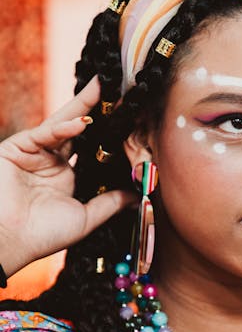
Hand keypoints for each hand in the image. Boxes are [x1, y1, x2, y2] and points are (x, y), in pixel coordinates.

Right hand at [0, 77, 134, 277]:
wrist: (8, 242)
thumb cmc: (42, 235)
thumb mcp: (86, 218)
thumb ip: (111, 203)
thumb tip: (138, 194)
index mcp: (66, 177)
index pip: (92, 148)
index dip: (108, 134)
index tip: (131, 118)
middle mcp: (51, 161)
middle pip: (79, 129)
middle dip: (97, 109)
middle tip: (117, 89)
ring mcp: (35, 152)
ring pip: (62, 124)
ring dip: (83, 106)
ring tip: (103, 89)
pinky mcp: (18, 147)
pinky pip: (44, 133)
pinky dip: (62, 128)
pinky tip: (82, 122)